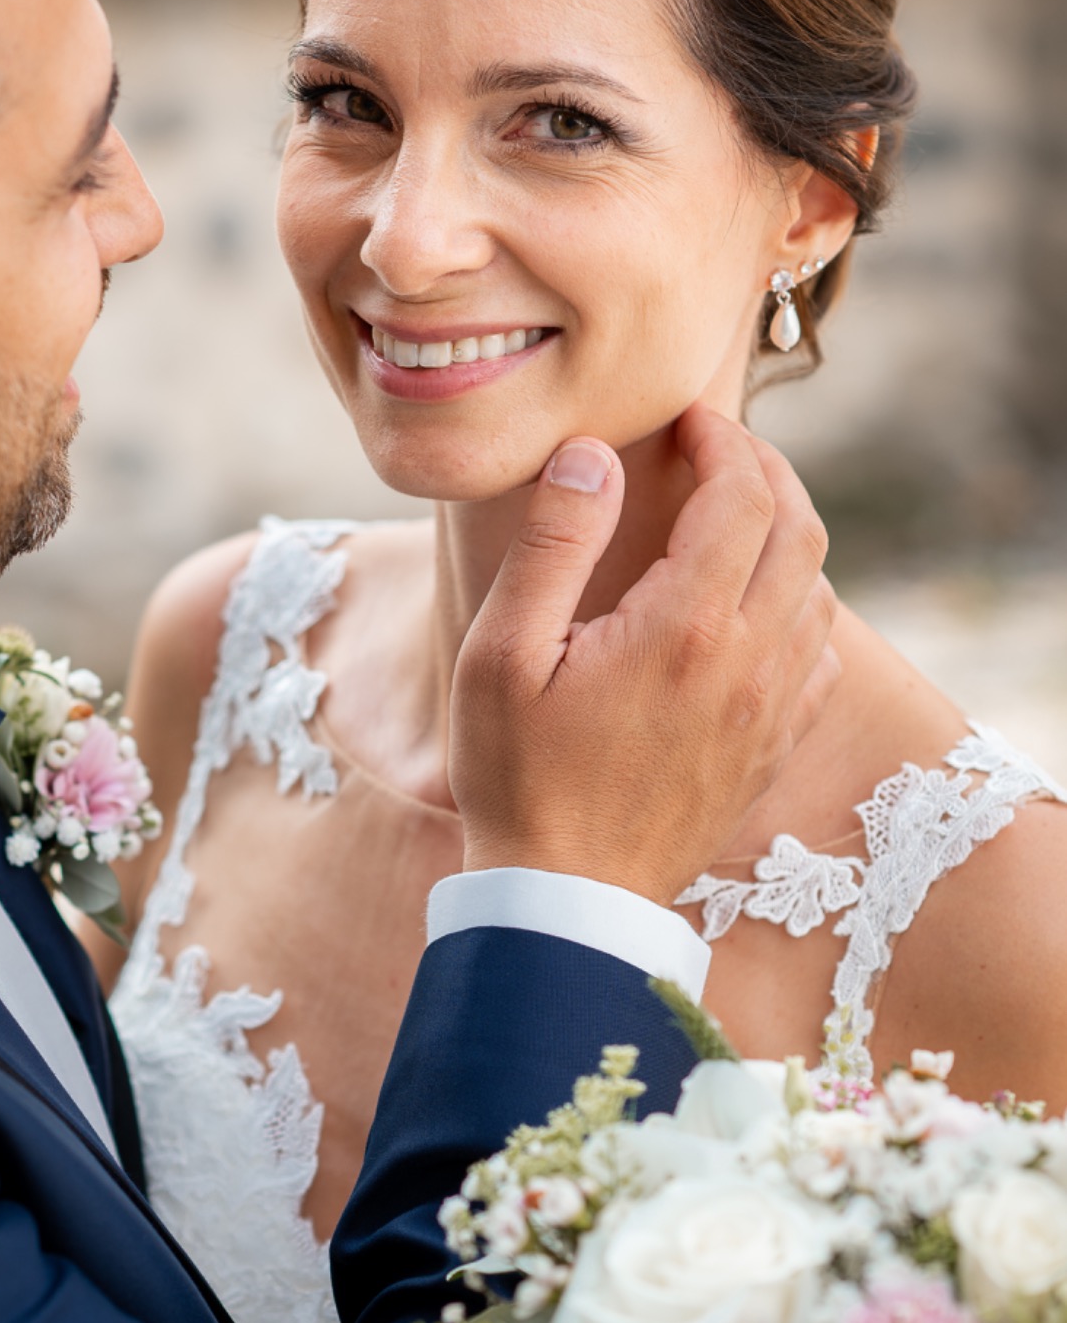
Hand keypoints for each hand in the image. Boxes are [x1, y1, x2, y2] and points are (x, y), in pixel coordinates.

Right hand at [449, 404, 838, 904]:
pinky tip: (753, 609)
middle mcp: (748, 663)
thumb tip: (595, 457)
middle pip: (800, 531)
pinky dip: (800, 608)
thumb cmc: (517, 779)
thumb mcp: (502, 654)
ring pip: (819, 591)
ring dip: (786, 536)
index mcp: (685, 627)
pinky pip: (820, 658)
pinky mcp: (770, 752)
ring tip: (732, 516)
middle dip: (766, 472)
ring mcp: (770, 712)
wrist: (566, 903)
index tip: (686, 419)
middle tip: (716, 449)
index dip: (722, 440)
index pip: (742, 496)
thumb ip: (553, 544)